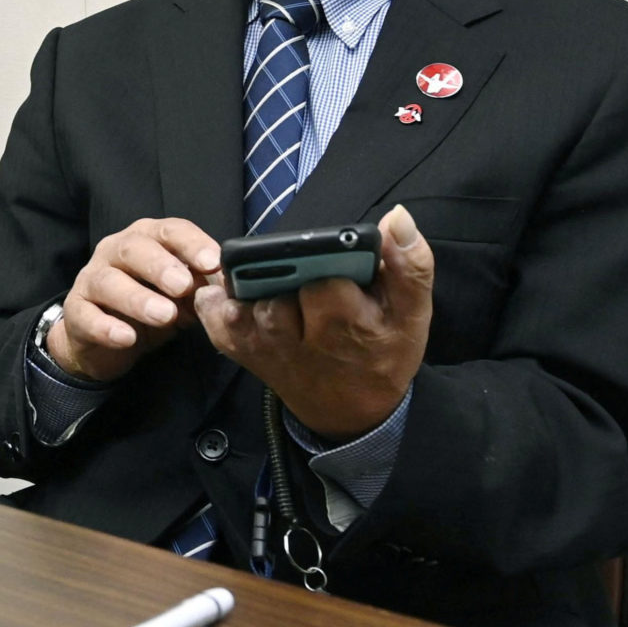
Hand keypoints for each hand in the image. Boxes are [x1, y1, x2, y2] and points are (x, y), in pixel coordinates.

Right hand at [44, 217, 221, 381]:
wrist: (106, 339)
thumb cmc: (151, 304)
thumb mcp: (182, 295)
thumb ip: (202, 287)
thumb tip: (230, 288)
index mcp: (147, 239)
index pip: (169, 231)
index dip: (191, 243)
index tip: (213, 262)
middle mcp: (115, 251)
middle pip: (134, 248)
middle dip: (160, 265)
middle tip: (183, 286)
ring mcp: (91, 280)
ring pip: (109, 281)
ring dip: (137, 298)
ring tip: (164, 316)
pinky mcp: (76, 311)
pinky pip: (87, 316)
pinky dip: (107, 327)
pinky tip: (127, 338)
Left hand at [191, 204, 434, 439]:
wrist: (351, 409)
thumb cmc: (383, 351)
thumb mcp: (411, 313)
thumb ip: (410, 264)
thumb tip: (397, 216)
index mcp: (346, 323)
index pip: (323, 278)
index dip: (327, 262)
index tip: (336, 266)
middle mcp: (297, 339)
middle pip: (278, 285)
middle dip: (287, 272)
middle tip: (302, 273)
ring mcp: (264, 346)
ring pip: (245, 300)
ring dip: (252, 285)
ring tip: (271, 276)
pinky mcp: (241, 349)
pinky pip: (216, 317)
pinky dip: (216, 301)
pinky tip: (235, 290)